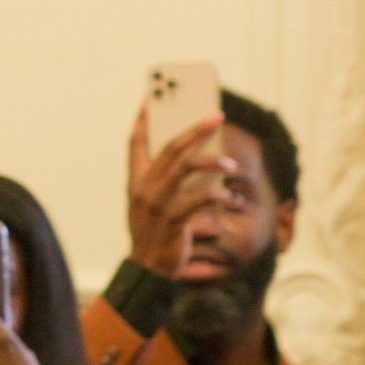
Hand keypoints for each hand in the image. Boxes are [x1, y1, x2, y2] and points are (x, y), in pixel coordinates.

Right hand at [126, 104, 235, 276]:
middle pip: (170, 147)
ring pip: (186, 167)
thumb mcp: (151, 202)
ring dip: (212, 161)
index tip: (151, 97)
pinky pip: (200, 198)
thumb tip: (197, 155)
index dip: (143, 118)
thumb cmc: (154, 231)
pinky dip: (217, 194)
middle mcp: (144, 187)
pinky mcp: (174, 220)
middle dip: (195, 128)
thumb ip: (164, 179)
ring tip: (229, 163)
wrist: (148, 267)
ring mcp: (158, 203)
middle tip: (216, 115)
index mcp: (135, 180)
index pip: (135, 142)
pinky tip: (228, 195)